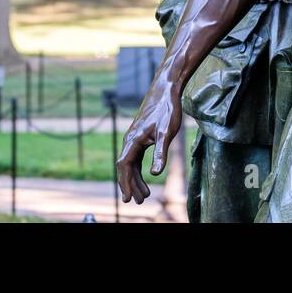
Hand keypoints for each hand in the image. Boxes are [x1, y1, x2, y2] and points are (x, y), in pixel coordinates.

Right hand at [115, 71, 183, 203]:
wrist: (166, 91)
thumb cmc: (167, 110)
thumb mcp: (166, 132)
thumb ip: (160, 153)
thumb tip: (155, 174)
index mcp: (133, 140)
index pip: (124, 166)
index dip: (125, 182)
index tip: (128, 198)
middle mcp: (130, 140)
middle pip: (126, 168)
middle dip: (130, 185)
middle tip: (137, 201)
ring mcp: (134, 139)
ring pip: (131, 164)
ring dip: (135, 179)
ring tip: (144, 195)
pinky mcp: (141, 137)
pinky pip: (136, 158)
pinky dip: (139, 170)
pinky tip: (145, 178)